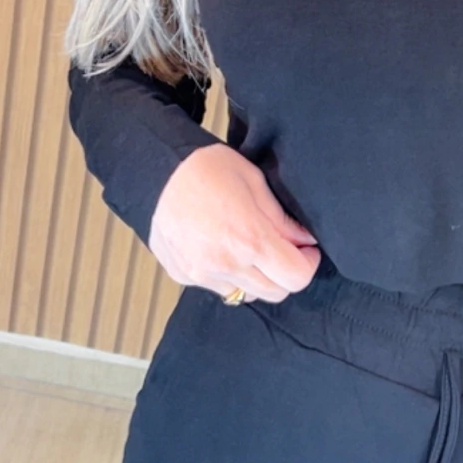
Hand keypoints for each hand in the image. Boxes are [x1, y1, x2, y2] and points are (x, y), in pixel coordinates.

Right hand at [148, 143, 321, 300]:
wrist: (155, 171)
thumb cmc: (206, 169)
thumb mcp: (255, 183)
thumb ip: (282, 220)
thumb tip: (305, 240)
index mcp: (249, 239)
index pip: (296, 278)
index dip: (307, 264)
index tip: (305, 250)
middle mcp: (226, 264)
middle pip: (275, 293)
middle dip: (284, 274)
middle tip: (281, 249)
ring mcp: (202, 274)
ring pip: (247, 294)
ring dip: (255, 278)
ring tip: (247, 248)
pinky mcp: (184, 276)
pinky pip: (219, 287)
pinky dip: (228, 276)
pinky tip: (220, 248)